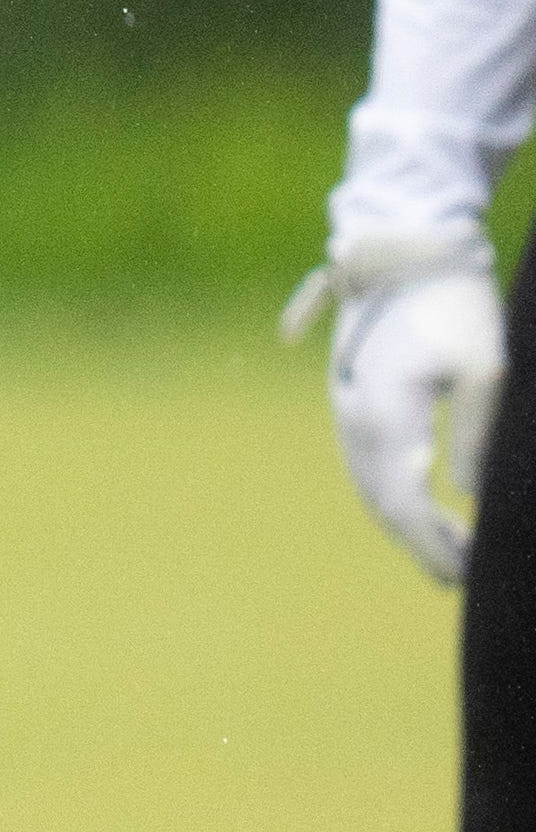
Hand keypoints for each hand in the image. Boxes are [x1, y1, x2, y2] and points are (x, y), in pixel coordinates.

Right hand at [303, 227, 503, 584]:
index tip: (468, 573)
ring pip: (370, 488)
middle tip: (461, 579)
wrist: (401, 252)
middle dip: (422, 545)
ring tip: (445, 551)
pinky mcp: (352, 403)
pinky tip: (418, 506)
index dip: (435, 545)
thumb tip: (472, 494)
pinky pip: (366, 467)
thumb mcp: (485, 367)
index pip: (406, 503)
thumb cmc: (453, 304)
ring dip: (405, 524)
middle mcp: (355, 421)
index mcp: (386, 415)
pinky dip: (391, 497)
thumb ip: (478, 434)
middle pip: (383, 504)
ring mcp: (346, 412)